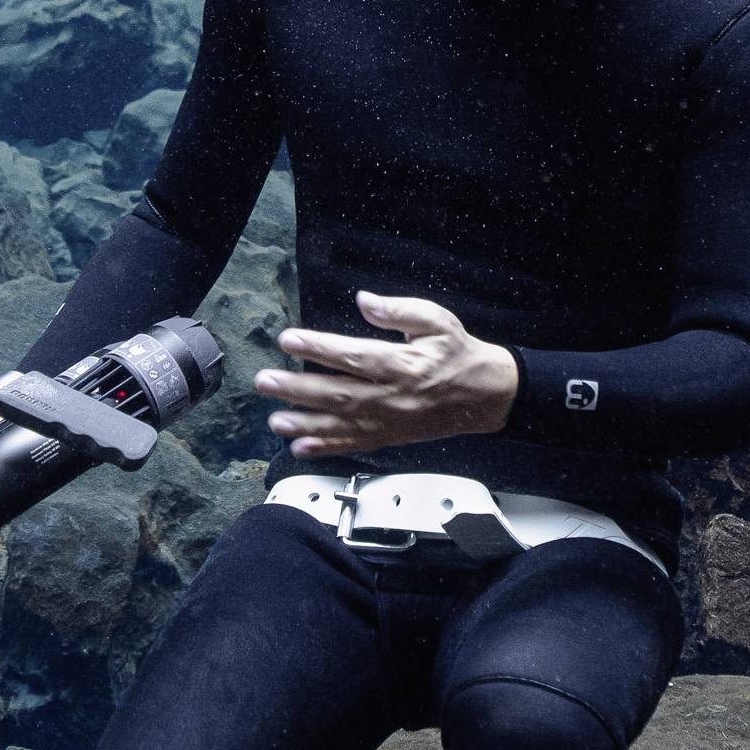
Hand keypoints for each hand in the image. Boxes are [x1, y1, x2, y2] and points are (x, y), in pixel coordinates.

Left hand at [254, 292, 519, 457]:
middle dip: (297, 389)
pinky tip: (300, 448)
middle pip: (338, 393)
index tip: (288, 339)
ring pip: (341, 424)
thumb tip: (365, 300)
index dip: (318, 348)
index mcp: (402, 363)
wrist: (484, 396)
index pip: (353, 355)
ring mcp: (389, 421)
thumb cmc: (457, 353)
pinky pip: (354, 445)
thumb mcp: (437, 320)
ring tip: (275, 420)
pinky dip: (326, 449)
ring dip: (304, 423)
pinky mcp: (389, 437)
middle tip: (265, 381)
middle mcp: (391, 396)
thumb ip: (399, 310)